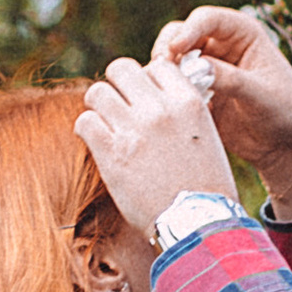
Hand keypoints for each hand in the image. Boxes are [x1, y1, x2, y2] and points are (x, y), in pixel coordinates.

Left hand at [74, 53, 236, 238]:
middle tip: (119, 107)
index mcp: (188, 102)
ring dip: (98, 106)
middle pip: (121, 69)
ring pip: (97, 92)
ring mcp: (134, 129)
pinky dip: (87, 129)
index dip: (147, 80)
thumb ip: (183, 112)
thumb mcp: (206, 137)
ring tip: (105, 124)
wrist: (199, 225)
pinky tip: (96, 141)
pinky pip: (85, 121)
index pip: (157, 66)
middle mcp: (160, 109)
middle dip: (117, 85)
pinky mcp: (111, 152)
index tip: (145, 99)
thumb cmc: (206, 187)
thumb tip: (157, 98)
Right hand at [151, 6, 291, 223]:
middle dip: (167, 50)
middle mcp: (220, 46)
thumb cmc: (286, 112)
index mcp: (242, 33)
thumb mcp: (262, 95)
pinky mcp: (196, 94)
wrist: (287, 146)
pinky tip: (164, 109)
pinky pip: (172, 88)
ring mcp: (206, 69)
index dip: (188, 30)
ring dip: (162, 73)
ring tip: (162, 92)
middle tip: (160, 71)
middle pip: (180, 34)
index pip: (207, 19)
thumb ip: (232, 80)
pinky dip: (164, 94)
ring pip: (172, 61)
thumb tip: (197, 68)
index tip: (176, 49)